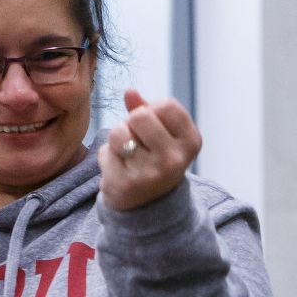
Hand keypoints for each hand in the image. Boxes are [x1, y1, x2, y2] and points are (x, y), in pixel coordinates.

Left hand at [100, 89, 202, 211]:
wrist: (147, 204)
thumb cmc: (154, 158)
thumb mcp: (161, 132)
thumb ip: (146, 108)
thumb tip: (129, 91)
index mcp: (191, 142)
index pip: (167, 105)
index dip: (154, 110)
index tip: (155, 127)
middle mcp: (175, 159)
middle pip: (140, 116)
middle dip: (132, 124)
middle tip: (138, 142)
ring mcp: (151, 174)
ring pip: (118, 132)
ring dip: (116, 140)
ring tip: (127, 154)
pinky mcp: (126, 184)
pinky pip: (105, 152)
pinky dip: (107, 157)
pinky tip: (119, 170)